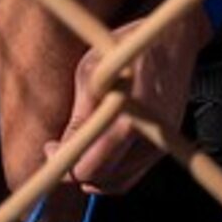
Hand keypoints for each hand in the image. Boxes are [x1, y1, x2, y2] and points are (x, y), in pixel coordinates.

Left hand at [50, 0, 207, 196]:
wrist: (170, 38)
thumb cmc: (125, 49)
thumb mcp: (91, 74)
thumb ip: (78, 119)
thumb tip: (59, 151)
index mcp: (127, 123)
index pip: (88, 168)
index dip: (63, 164)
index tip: (51, 148)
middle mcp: (148, 140)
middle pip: (103, 181)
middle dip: (76, 171)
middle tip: (60, 150)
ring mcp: (161, 145)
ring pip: (118, 183)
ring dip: (94, 174)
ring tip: (79, 148)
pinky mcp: (165, 144)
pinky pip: (133, 173)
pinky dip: (113, 171)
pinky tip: (99, 151)